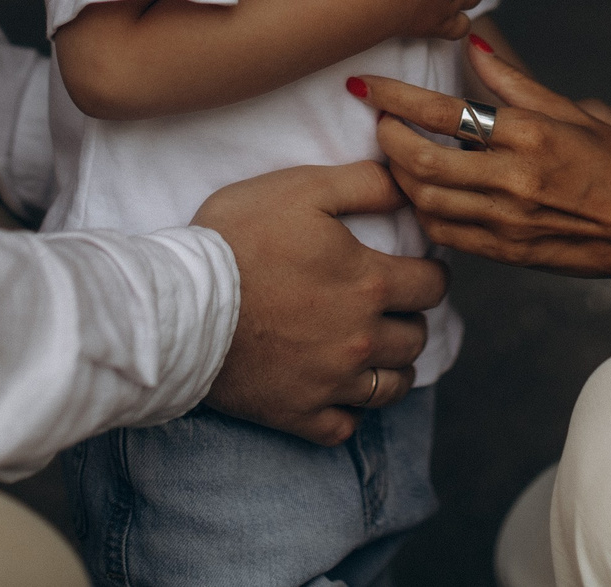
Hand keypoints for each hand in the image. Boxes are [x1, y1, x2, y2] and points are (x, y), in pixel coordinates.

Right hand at [193, 161, 448, 445]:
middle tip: (395, 308)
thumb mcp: (302, 189)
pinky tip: (339, 392)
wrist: (179, 305)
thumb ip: (364, 183)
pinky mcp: (297, 414)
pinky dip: (349, 412)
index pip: (432, 286)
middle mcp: (360, 339)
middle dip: (411, 319)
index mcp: (368, 283)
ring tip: (377, 350)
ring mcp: (330, 383)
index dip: (431, 274)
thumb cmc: (238, 238)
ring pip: (391, 388)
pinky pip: (345, 428)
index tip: (421, 271)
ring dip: (392, 367)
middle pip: (416, 339)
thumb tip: (408, 183)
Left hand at [358, 40, 610, 293]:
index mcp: (531, 136)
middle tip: (378, 120)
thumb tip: (473, 46)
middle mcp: (514, 180)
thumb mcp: (575, 114)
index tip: (366, 84)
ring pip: (425, 200)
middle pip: (421, 161)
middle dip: (387, 137)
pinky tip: (423, 192)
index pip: (444, 112)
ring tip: (395, 154)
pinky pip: (445, 233)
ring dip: (399, 175)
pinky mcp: (507, 253)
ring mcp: (508, 221)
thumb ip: (516, 84)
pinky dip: (423, 210)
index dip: (395, 97)